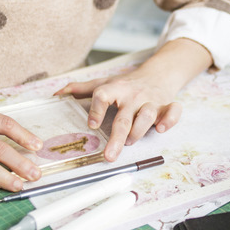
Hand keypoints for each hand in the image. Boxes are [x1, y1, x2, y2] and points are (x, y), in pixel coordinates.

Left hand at [56, 73, 181, 160]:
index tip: (90, 124)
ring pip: (147, 115)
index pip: (103, 95)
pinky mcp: (166, 105)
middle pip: (124, 117)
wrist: (157, 73)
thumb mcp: (104, 83)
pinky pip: (173, 112)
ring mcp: (151, 101)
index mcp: (115, 89)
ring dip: (139, 130)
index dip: (96, 109)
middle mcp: (133, 96)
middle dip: (117, 138)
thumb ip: (81, 90)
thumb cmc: (127, 84)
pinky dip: (170, 120)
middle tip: (109, 156)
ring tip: (130, 142)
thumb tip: (56, 95)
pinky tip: (161, 129)